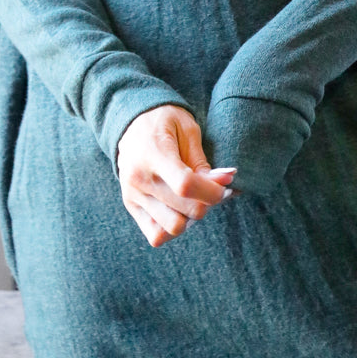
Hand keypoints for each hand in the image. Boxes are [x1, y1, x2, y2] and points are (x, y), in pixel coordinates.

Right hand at [116, 105, 235, 247]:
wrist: (130, 121)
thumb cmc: (164, 122)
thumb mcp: (187, 130)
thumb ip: (203, 161)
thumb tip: (226, 181)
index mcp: (153, 154)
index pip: (185, 185)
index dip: (212, 192)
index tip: (224, 186)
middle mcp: (139, 179)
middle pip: (184, 211)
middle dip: (207, 203)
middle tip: (213, 189)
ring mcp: (132, 196)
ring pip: (172, 229)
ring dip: (191, 218)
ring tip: (193, 199)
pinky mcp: (131, 207)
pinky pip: (156, 236)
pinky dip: (173, 229)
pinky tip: (179, 209)